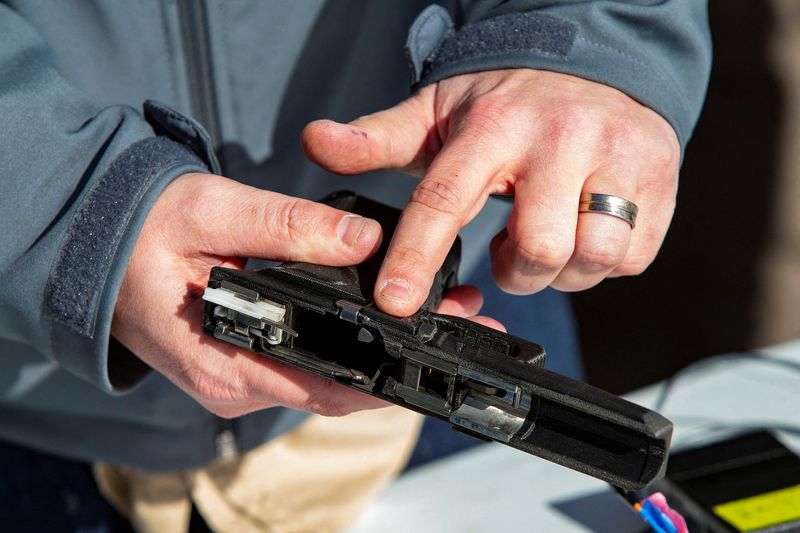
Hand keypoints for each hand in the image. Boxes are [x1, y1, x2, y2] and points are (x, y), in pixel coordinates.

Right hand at [112, 173, 498, 417]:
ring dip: (383, 350)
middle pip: (335, 387)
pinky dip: (352, 343)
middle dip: (403, 360)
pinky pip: (309, 363)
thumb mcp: (213, 214)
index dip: (388, 374)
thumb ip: (288, 228)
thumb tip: (362, 243)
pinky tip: (385, 316)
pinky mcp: (248, 361)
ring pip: (326, 376)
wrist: (96, 243)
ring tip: (440, 312)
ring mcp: (242, 377)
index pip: (323, 387)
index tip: (437, 346)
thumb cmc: (141, 231)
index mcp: (225, 365)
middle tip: (461, 321)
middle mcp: (236, 386)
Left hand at [302, 69, 680, 315]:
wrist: (595, 61)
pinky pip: (632, 257)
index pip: (447, 199)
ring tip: (545, 235)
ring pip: (593, 257)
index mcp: (493, 129)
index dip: (417, 257)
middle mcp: (560, 140)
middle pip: (538, 248)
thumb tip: (315, 142)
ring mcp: (619, 157)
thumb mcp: (437, 112)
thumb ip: (377, 137)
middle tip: (507, 248)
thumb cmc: (507, 102)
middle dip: (516, 271)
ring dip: (562, 269)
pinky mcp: (661, 180)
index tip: (396, 304)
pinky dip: (603, 260)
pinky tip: (584, 230)